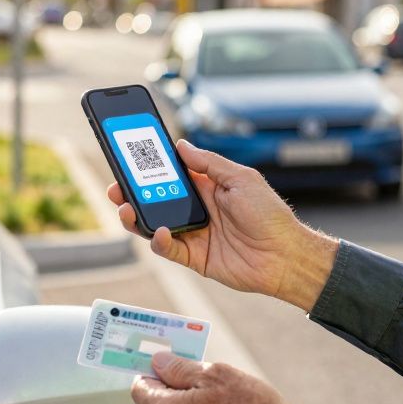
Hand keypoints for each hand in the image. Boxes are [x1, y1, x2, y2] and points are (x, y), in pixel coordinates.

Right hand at [107, 140, 338, 309]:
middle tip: (117, 185)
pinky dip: (160, 241)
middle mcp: (198, 209)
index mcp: (208, 187)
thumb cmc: (270, 215)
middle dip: (134, 192)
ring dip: (138, 216)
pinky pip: (170, 249)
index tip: (131, 157)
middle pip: (157, 199)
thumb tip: (182, 146)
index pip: (172, 174)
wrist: (285, 256)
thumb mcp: (242, 179)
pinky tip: (159, 232)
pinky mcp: (195, 257)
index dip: (152, 167)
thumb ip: (209, 164)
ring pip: (156, 224)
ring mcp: (194, 234)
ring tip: (126, 208)